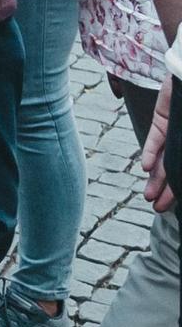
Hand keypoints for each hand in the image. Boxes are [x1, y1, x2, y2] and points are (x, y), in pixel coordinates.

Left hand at [142, 79, 171, 213]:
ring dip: (156, 178)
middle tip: (157, 208)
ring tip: (148, 196)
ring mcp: (175, 130)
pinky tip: (147, 168)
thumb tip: (177, 170)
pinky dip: (152, 152)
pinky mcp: (163, 117)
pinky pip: (157, 138)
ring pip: (165, 158)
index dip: (181, 189)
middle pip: (176, 169)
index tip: (177, 208)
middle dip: (168, 190)